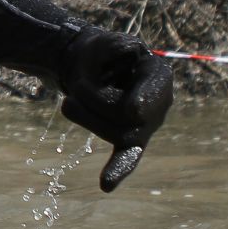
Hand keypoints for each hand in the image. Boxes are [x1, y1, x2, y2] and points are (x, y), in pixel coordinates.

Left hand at [57, 26, 173, 191]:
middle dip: (92, 99)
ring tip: (70, 99)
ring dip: (83, 114)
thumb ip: (116, 52)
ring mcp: (144, 125)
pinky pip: (126, 157)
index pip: (153, 88)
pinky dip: (118, 170)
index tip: (132, 109)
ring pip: (114, 131)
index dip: (144, 98)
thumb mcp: (104, 42)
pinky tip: (106, 185)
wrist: (87, 66)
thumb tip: (129, 90)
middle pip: (126, 114)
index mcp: (157, 73)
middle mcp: (157, 103)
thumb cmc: (99, 54)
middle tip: (74, 85)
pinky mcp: (127, 139)